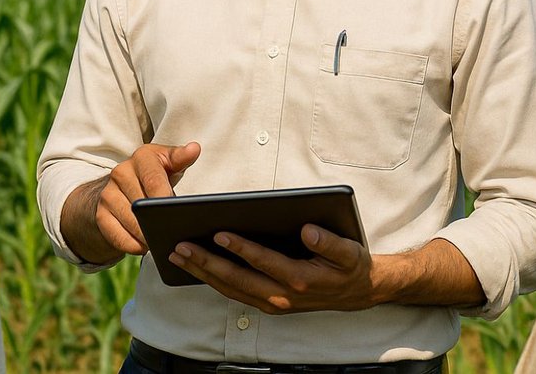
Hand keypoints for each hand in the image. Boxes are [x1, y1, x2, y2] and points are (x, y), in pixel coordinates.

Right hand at [93, 142, 201, 255]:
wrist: (123, 185)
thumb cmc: (155, 174)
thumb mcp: (169, 163)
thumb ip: (181, 158)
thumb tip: (194, 149)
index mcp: (142, 158)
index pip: (153, 180)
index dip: (163, 198)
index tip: (174, 212)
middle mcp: (121, 173)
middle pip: (140, 203)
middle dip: (156, 220)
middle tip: (171, 233)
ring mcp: (108, 194)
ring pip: (129, 221)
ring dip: (145, 235)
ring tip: (160, 241)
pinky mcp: (101, 214)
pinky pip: (115, 235)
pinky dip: (131, 244)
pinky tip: (143, 247)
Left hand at [170, 224, 380, 313]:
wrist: (356, 293)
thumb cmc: (350, 267)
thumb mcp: (349, 252)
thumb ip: (330, 242)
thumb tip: (308, 230)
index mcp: (301, 280)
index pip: (264, 262)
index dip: (241, 248)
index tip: (219, 233)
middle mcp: (283, 296)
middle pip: (237, 280)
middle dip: (207, 263)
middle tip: (181, 246)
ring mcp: (273, 303)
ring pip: (230, 290)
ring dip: (203, 273)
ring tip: (179, 256)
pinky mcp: (268, 304)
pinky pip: (235, 294)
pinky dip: (213, 282)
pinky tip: (198, 268)